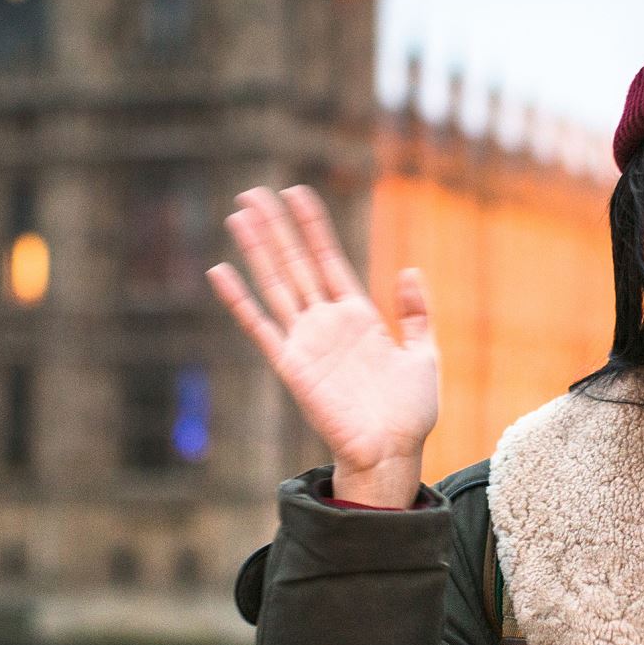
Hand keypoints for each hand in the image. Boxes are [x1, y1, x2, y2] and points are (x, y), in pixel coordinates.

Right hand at [207, 186, 437, 507]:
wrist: (392, 452)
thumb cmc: (409, 412)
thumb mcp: (423, 354)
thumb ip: (415, 312)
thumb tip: (408, 269)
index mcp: (358, 317)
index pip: (328, 259)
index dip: (312, 226)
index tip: (297, 192)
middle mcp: (326, 323)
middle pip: (295, 263)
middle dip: (276, 227)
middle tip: (253, 192)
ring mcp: (306, 342)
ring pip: (276, 283)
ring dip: (257, 249)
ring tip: (239, 214)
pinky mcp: (291, 366)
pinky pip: (259, 326)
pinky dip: (239, 300)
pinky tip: (220, 272)